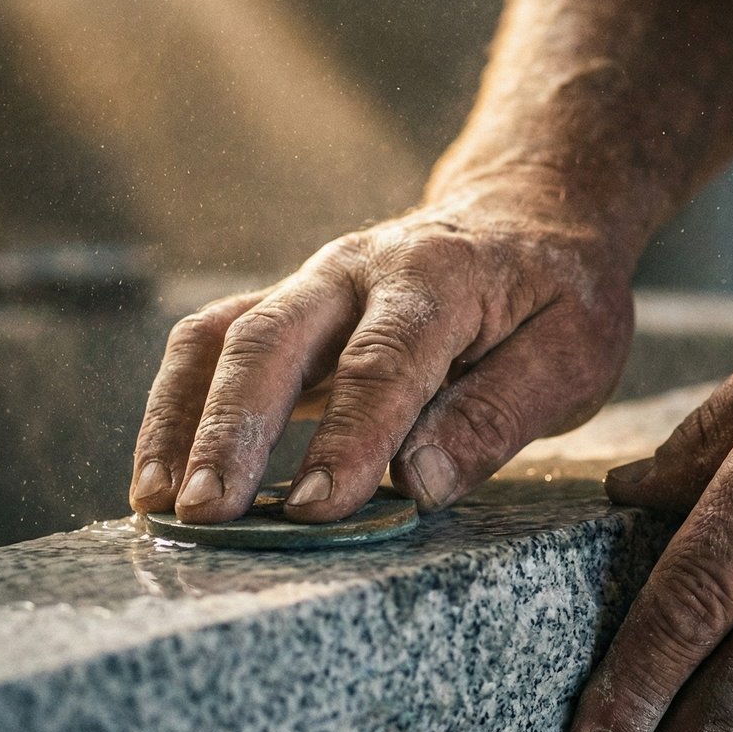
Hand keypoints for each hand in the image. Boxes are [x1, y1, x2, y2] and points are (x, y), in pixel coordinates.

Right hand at [128, 191, 633, 522]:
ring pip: (223, 337)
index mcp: (440, 277)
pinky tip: (161, 478)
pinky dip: (176, 408)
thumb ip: (496, 415)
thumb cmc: (555, 298)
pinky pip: (210, 346)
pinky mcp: (284, 309)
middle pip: (274, 339)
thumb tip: (417, 484)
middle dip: (234, 429)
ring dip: (184, 420)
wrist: (526, 216)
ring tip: (163, 506)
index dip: (348, 438)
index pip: (383, 362)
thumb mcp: (571, 354)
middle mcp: (357, 270)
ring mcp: (310, 285)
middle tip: (208, 514)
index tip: (317, 509)